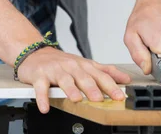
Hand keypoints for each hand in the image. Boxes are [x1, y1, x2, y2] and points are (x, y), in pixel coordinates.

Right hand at [17, 46, 131, 113]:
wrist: (35, 52)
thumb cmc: (62, 62)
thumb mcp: (85, 64)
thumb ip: (105, 72)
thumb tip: (125, 79)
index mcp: (83, 65)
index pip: (99, 75)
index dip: (110, 85)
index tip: (119, 95)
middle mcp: (70, 66)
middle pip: (83, 76)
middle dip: (91, 87)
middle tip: (99, 98)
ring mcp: (55, 70)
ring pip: (64, 79)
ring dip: (70, 89)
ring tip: (76, 99)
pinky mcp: (39, 76)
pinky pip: (41, 87)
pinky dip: (43, 97)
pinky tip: (45, 107)